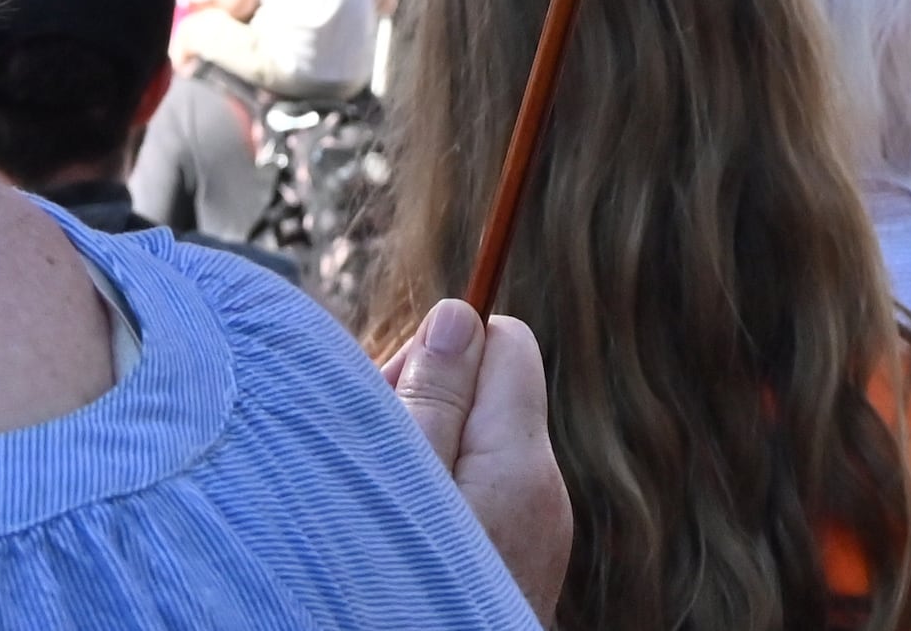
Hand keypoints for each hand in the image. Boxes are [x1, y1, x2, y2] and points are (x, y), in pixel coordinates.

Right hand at [381, 298, 567, 616]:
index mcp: (520, 462)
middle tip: (368, 452)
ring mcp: (536, 531)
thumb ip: (432, 400)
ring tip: (375, 501)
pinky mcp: (519, 560)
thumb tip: (460, 316)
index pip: (504, 341)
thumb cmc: (404, 595)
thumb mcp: (405, 488)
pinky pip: (481, 494)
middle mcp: (542, 491)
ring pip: (476, 444)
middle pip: (487, 390)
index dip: (441, 350)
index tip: (391, 396)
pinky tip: (395, 533)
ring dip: (420, 452)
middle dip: (421, 400)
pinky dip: (436, 496)